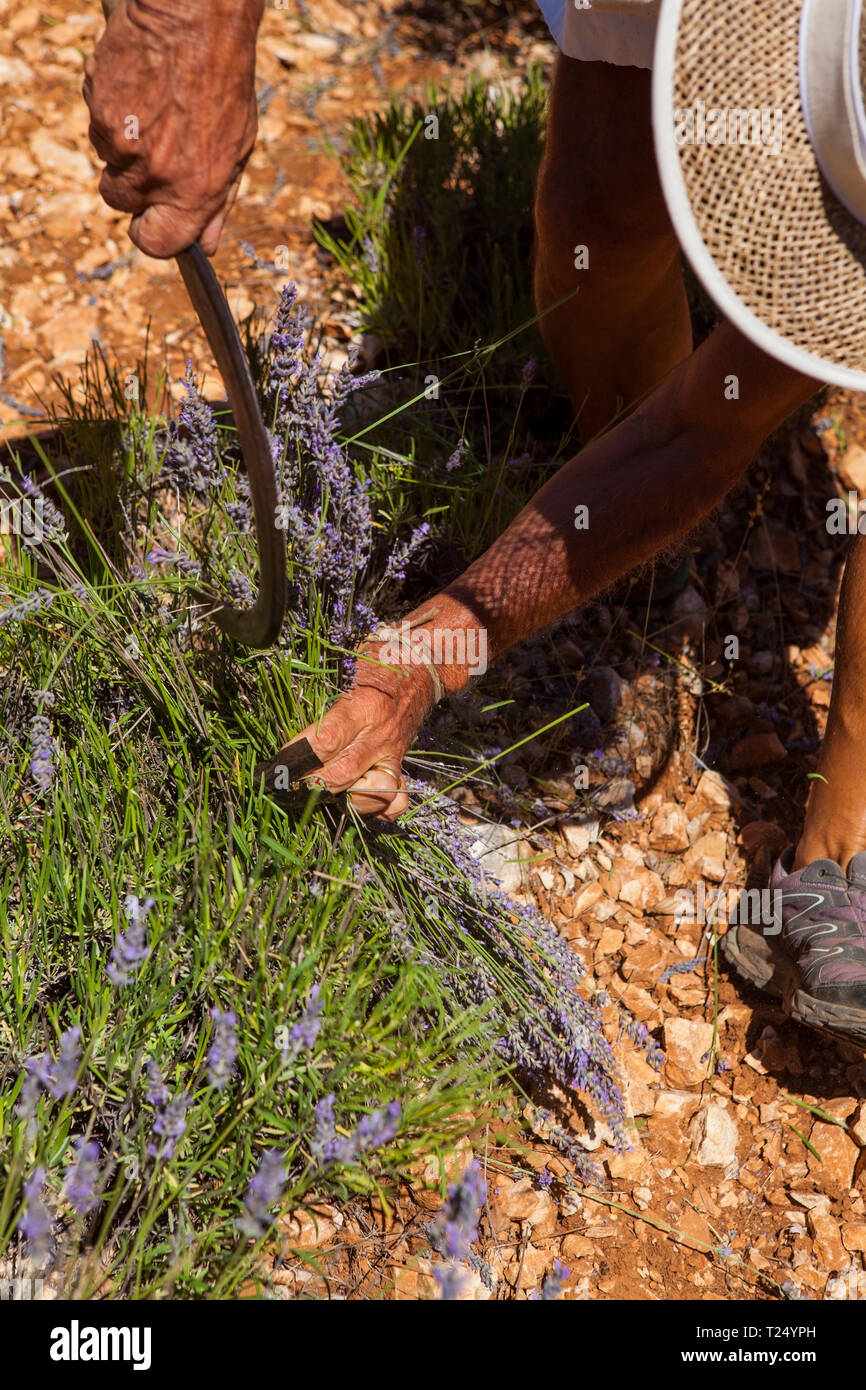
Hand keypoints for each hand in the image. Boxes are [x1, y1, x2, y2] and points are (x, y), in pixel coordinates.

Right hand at [83, 0, 262, 257]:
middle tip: (150, 150)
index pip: (156, 243)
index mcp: (194, 191)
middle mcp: (154, 173)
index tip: (149, 222)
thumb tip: (206, 244)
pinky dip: (111, 108)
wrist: (198, 19)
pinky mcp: (98, 107)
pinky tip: (139, 85)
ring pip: (106, 158)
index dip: (149, 235)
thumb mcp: (237, 149)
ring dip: (122, 140)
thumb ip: (217, 201)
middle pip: (119, 202)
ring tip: (152, 106)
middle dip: (129, 185)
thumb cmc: (225, 83)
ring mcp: (121, 140)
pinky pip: (96, 120)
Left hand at [260, 646, 438, 822]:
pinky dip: (376, 808)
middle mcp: (379, 736)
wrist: (421, 668)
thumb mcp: (345, 673)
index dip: (298, 756)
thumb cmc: (374, 668)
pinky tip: (357, 797)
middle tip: (290, 782)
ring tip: (323, 789)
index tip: (279, 762)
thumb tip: (291, 741)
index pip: (326, 740)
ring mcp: (393, 755)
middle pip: (341, 773)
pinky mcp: (401, 768)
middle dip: (310, 783)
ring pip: (371, 793)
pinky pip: (395, 802)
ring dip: (343, 797)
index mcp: (363, 707)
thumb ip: (322, 706)